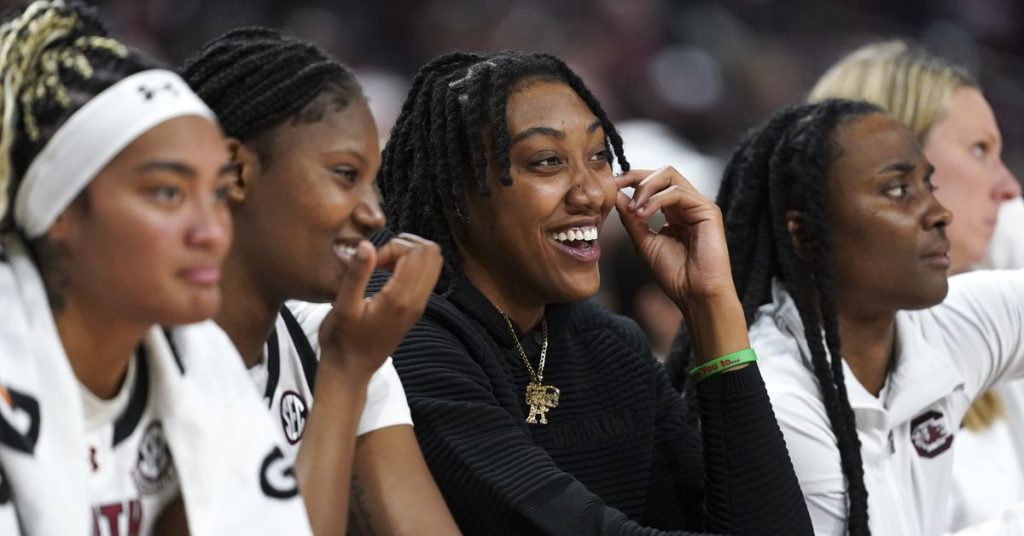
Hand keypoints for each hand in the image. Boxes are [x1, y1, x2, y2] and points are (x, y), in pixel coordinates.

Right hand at [318, 233, 442, 379]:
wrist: (351, 370)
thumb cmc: (342, 340)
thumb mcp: (343, 306)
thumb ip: (357, 274)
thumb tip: (367, 244)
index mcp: (400, 299)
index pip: (416, 253)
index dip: (392, 247)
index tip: (372, 261)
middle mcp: (417, 301)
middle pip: (431, 253)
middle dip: (405, 245)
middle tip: (381, 256)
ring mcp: (419, 305)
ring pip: (433, 262)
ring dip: (409, 254)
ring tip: (383, 262)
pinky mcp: (416, 308)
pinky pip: (426, 275)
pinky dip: (410, 265)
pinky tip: (386, 272)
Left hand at [615, 167, 736, 307]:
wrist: (694, 294)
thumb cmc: (674, 274)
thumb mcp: (643, 242)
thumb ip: (631, 218)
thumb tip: (617, 195)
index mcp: (673, 211)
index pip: (653, 183)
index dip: (631, 179)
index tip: (610, 185)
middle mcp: (687, 204)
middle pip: (662, 172)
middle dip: (636, 177)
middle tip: (617, 189)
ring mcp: (698, 205)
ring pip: (669, 175)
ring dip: (644, 188)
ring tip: (633, 210)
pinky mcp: (708, 210)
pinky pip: (677, 192)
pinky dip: (656, 200)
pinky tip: (644, 214)